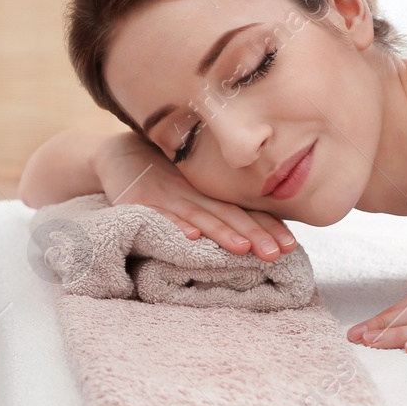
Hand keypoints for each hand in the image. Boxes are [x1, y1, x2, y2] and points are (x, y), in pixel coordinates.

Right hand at [94, 133, 296, 261]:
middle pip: (227, 214)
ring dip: (221, 232)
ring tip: (242, 248)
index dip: (267, 226)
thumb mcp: (194, 182)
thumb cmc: (162, 172)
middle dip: (253, 234)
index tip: (290, 245)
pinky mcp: (138, 201)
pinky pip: (159, 215)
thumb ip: (221, 201)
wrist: (116, 151)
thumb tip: (262, 227)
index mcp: (209, 190)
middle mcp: (192, 191)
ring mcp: (166, 196)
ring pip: (199, 216)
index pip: (244, 208)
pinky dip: (175, 225)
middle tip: (275, 254)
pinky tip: (191, 238)